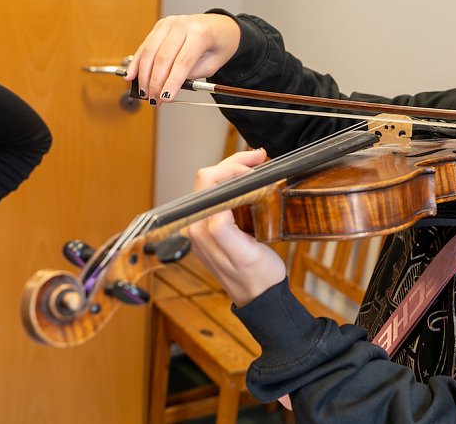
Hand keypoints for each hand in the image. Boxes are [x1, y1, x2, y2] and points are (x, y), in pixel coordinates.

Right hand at [124, 13, 240, 104]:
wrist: (221, 26)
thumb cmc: (219, 45)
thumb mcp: (213, 64)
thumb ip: (192, 74)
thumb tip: (168, 85)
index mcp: (200, 33)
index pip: (183, 61)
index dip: (172, 82)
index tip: (165, 98)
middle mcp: (183, 25)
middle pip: (163, 57)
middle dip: (155, 82)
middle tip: (153, 99)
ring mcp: (169, 23)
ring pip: (150, 51)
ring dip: (144, 74)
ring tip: (144, 92)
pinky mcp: (160, 25)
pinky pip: (146, 45)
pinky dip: (137, 62)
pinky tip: (131, 75)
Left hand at [186, 149, 286, 306]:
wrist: (261, 296)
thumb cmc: (257, 277)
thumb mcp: (244, 255)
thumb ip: (224, 230)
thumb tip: (218, 207)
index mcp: (198, 228)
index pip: (208, 180)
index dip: (233, 167)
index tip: (258, 167)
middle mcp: (194, 225)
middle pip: (209, 178)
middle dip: (235, 163)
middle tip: (261, 159)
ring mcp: (202, 226)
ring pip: (214, 184)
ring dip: (236, 170)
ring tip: (258, 164)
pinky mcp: (212, 227)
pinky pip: (220, 195)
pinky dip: (236, 182)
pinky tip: (253, 180)